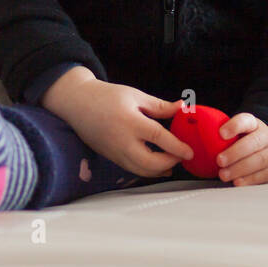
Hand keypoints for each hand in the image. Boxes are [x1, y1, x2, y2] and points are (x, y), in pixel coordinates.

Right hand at [51, 79, 196, 179]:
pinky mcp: (111, 158)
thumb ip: (160, 106)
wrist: (77, 103)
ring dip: (160, 170)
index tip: (190, 152)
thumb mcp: (135, 95)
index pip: (159, 138)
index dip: (177, 147)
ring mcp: (115, 152)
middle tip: (182, 156)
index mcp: (130, 122)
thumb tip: (182, 108)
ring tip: (173, 161)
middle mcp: (122, 141)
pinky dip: (148, 170)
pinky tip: (158, 167)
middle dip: (170, 162)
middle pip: (150, 162)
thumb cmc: (107, 96)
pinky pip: (132, 169)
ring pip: (142, 171)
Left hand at [214, 113, 267, 186]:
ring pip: (258, 160)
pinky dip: (248, 180)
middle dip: (235, 153)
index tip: (221, 133)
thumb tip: (196, 135)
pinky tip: (236, 182)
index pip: (245, 120)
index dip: (234, 126)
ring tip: (223, 174)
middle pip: (253, 143)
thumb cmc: (246, 142)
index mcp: (254, 124)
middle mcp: (265, 137)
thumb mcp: (239, 133)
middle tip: (219, 160)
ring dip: (239, 169)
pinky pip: (262, 176)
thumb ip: (223, 135)